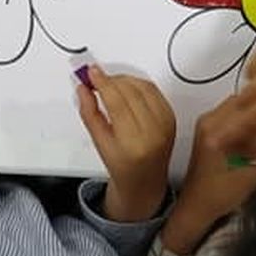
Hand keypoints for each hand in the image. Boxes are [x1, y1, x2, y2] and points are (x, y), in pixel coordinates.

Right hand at [75, 66, 174, 222]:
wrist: (144, 182)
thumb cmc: (122, 167)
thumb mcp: (99, 143)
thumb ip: (89, 113)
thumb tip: (83, 88)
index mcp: (133, 143)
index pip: (117, 103)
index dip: (103, 83)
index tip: (92, 72)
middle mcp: (153, 133)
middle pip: (131, 92)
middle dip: (111, 80)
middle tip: (96, 77)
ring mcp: (165, 124)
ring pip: (144, 87)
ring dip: (124, 79)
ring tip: (109, 84)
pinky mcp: (171, 117)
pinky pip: (155, 91)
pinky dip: (138, 84)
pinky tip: (126, 88)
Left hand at [159, 99, 255, 254]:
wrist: (197, 206)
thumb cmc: (220, 196)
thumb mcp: (255, 174)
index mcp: (216, 130)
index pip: (251, 104)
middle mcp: (208, 121)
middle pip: (245, 101)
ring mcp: (206, 123)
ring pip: (240, 106)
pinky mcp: (208, 129)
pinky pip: (233, 114)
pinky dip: (248, 120)